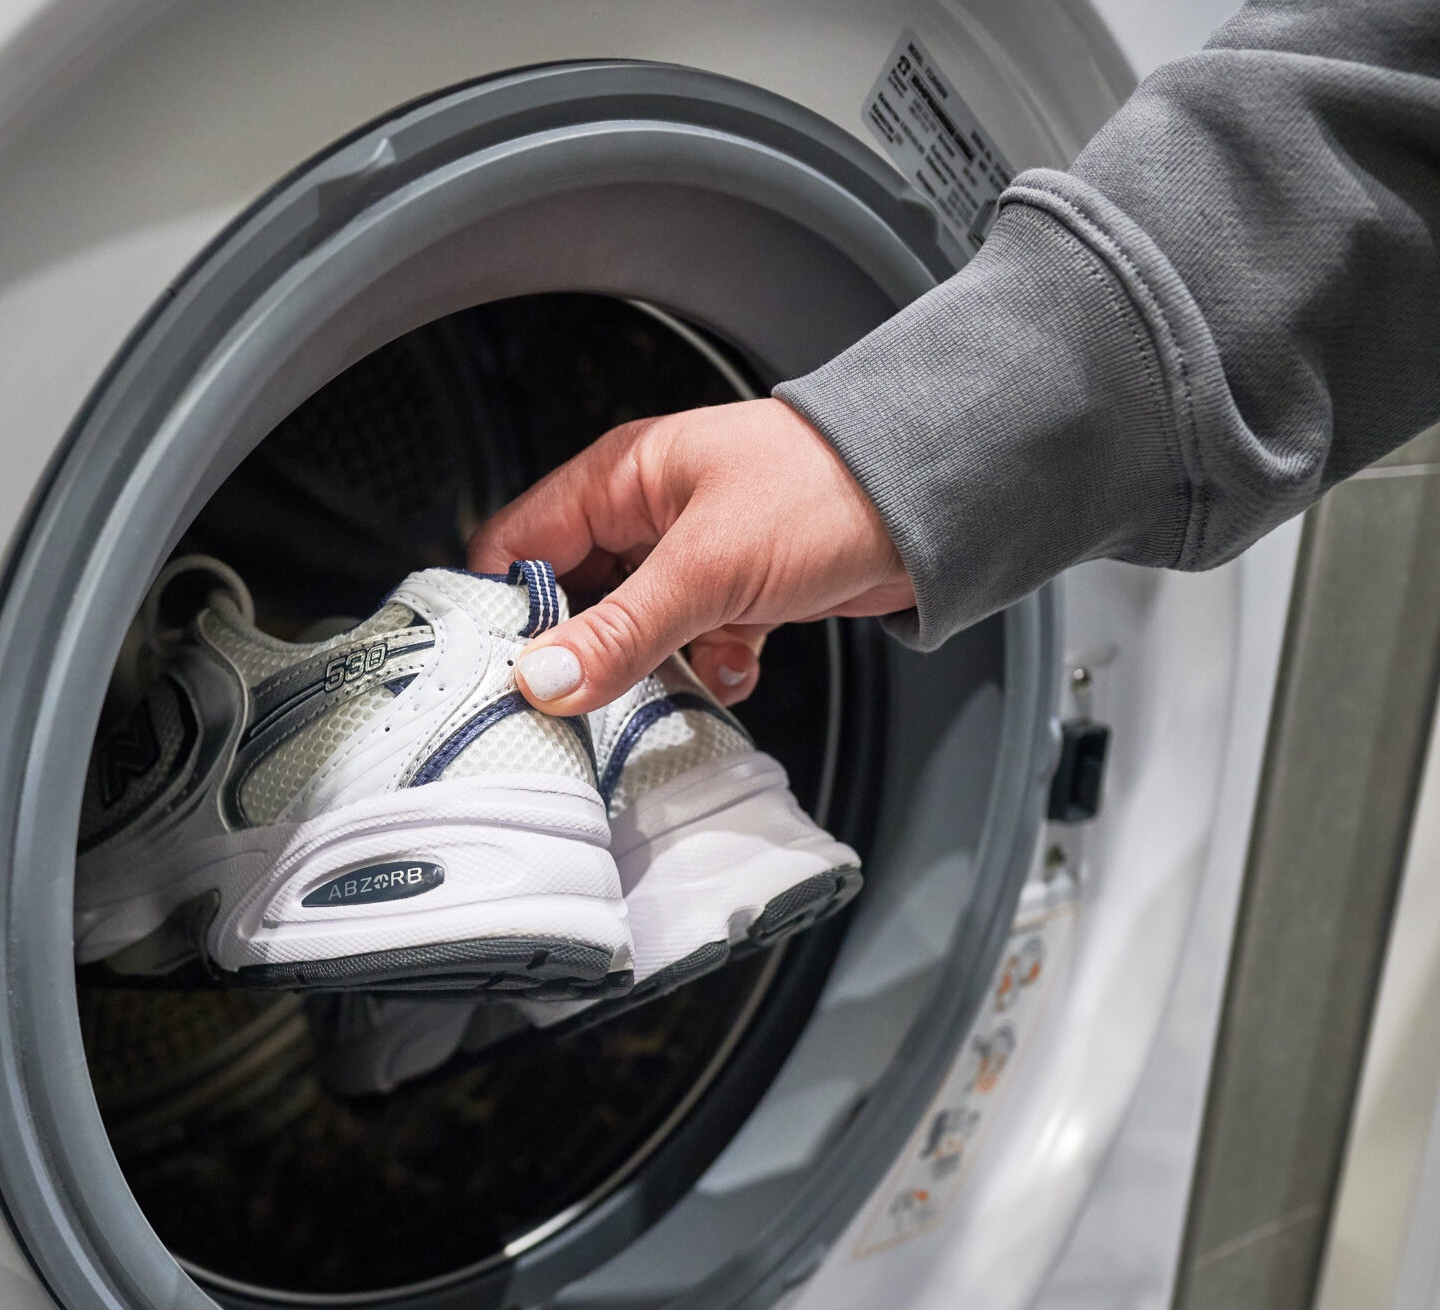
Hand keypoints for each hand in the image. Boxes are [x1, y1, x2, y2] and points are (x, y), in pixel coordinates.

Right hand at [466, 399, 911, 712]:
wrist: (939, 497)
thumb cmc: (831, 487)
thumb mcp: (709, 566)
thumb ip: (621, 631)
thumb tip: (543, 680)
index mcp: (620, 479)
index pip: (516, 543)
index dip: (500, 608)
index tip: (500, 672)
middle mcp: (645, 515)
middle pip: (571, 599)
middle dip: (581, 653)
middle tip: (583, 700)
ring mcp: (690, 557)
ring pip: (632, 632)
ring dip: (650, 669)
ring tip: (673, 682)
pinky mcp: (735, 594)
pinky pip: (690, 647)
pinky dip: (707, 670)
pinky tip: (734, 669)